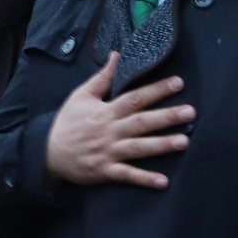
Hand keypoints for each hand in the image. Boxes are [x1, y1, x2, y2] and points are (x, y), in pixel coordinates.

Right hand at [44, 52, 193, 189]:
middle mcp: (110, 131)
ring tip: (184, 142)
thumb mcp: (81, 95)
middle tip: (190, 112)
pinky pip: (127, 175)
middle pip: (141, 122)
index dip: (157, 90)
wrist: (46, 151)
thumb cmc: (67, 122)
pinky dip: (143, 179)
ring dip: (161, 145)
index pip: (135, 98)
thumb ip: (103, 77)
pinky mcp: (105, 170)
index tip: (178, 83)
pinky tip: (162, 182)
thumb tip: (117, 55)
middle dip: (166, 117)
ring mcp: (108, 152)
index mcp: (105, 111)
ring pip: (138, 147)